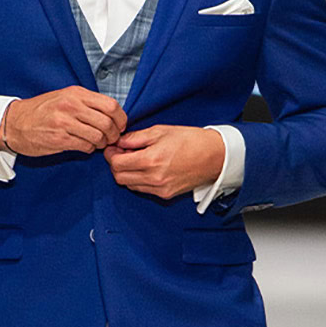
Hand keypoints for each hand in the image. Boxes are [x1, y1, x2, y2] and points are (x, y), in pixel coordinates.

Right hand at [3, 87, 125, 156]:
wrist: (14, 123)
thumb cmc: (41, 111)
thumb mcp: (64, 97)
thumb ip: (87, 102)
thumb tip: (112, 114)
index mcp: (76, 93)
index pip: (111, 105)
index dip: (121, 118)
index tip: (119, 125)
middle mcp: (71, 106)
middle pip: (107, 122)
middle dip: (113, 134)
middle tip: (111, 139)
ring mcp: (64, 123)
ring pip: (98, 136)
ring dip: (102, 143)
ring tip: (97, 143)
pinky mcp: (59, 139)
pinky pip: (85, 146)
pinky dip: (89, 149)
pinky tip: (84, 146)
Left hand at [104, 125, 225, 199]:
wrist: (215, 156)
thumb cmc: (191, 140)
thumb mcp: (161, 131)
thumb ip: (136, 138)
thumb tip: (119, 142)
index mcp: (151, 160)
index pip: (117, 164)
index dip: (111, 155)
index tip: (112, 147)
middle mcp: (154, 178)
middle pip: (119, 177)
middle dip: (116, 165)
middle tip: (120, 153)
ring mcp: (160, 189)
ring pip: (129, 185)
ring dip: (127, 173)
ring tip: (134, 159)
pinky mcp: (166, 194)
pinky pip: (143, 189)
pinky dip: (138, 180)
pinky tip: (145, 168)